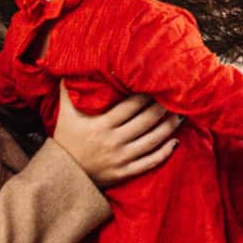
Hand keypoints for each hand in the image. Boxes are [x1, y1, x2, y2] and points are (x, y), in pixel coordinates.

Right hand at [53, 86, 181, 186]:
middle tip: (175, 98)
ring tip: (180, 115)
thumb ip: (69, 91)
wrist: (62, 174)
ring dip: (168, 127)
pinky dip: (164, 153)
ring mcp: (120, 159)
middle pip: (145, 121)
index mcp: (101, 125)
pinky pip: (149, 163)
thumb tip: (69, 68)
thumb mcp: (65, 115)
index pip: (131, 106)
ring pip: (151, 141)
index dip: (147, 96)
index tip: (157, 86)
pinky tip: (175, 142)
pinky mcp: (124, 173)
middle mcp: (113, 141)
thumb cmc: (65, 141)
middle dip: (162, 108)